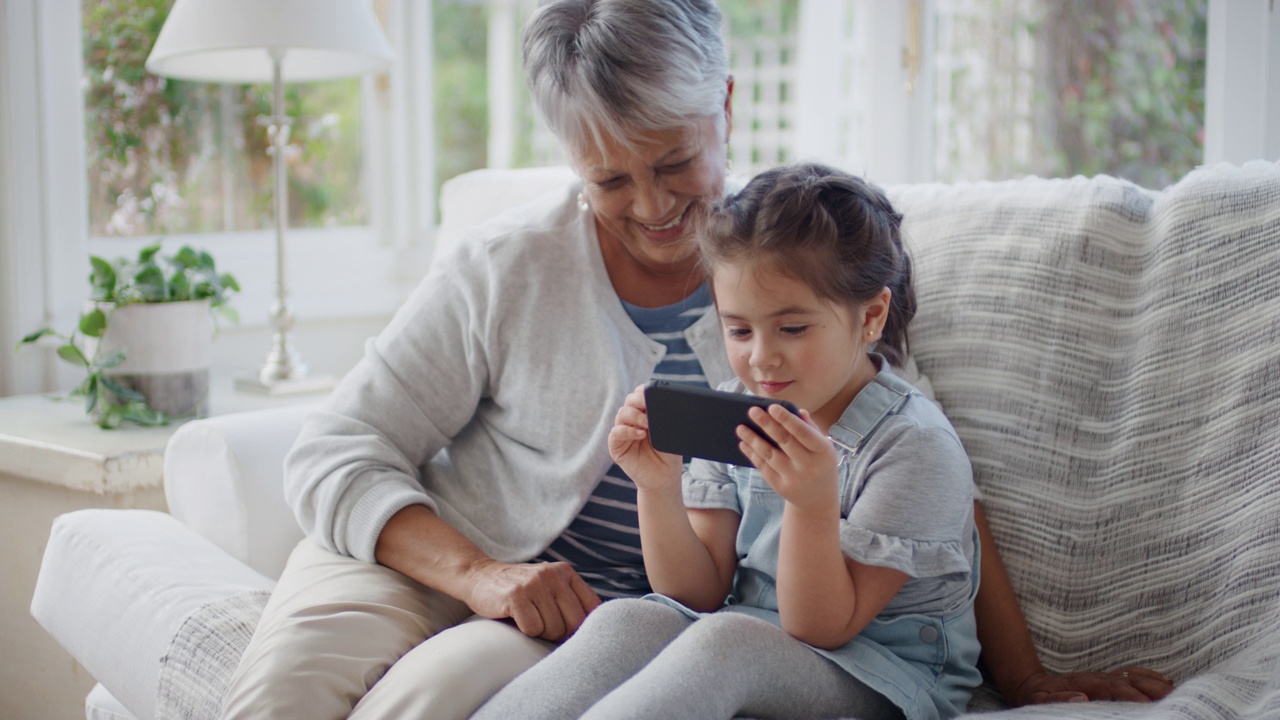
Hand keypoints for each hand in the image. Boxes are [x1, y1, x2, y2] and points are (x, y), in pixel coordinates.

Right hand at [462, 558, 601, 640]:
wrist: (479, 576)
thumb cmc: (520, 590)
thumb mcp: (549, 586)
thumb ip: (571, 600)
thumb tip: (595, 631)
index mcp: (566, 572)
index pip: (593, 607)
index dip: (584, 627)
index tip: (570, 631)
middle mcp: (553, 575)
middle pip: (574, 623)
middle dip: (561, 633)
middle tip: (544, 627)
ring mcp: (534, 584)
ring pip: (554, 629)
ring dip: (541, 633)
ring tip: (528, 619)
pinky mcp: (516, 596)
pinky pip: (533, 629)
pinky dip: (525, 631)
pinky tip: (516, 619)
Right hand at [608, 385, 682, 490]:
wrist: (665, 479)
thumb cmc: (669, 455)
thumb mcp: (670, 432)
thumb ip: (664, 418)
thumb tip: (662, 404)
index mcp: (644, 414)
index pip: (639, 395)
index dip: (644, 391)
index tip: (653, 392)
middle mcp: (631, 421)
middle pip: (629, 401)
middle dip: (639, 400)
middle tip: (650, 407)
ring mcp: (623, 433)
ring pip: (622, 414)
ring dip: (635, 416)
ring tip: (648, 425)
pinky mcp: (616, 447)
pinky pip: (616, 432)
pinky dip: (628, 430)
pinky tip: (641, 434)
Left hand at [737, 405, 838, 509]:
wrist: (819, 500)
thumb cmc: (820, 464)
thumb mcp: (823, 447)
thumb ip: (810, 428)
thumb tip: (796, 410)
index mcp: (823, 451)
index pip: (803, 432)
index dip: (787, 419)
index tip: (772, 407)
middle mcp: (809, 465)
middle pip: (784, 441)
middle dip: (766, 424)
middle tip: (752, 411)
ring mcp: (794, 478)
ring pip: (770, 454)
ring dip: (753, 440)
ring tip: (740, 427)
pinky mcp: (781, 487)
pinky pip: (764, 467)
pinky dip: (752, 454)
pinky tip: (744, 443)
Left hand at [1012, 667, 1174, 705]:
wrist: (1031, 684)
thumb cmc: (1037, 696)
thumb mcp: (1041, 700)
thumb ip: (1058, 699)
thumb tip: (1080, 698)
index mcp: (1084, 685)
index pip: (1113, 689)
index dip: (1131, 697)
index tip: (1148, 705)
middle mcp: (1098, 679)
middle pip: (1130, 681)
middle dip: (1153, 690)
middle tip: (1176, 699)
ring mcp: (1103, 678)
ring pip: (1134, 677)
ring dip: (1156, 683)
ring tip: (1178, 691)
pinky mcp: (1106, 680)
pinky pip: (1132, 675)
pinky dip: (1149, 676)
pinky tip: (1166, 681)